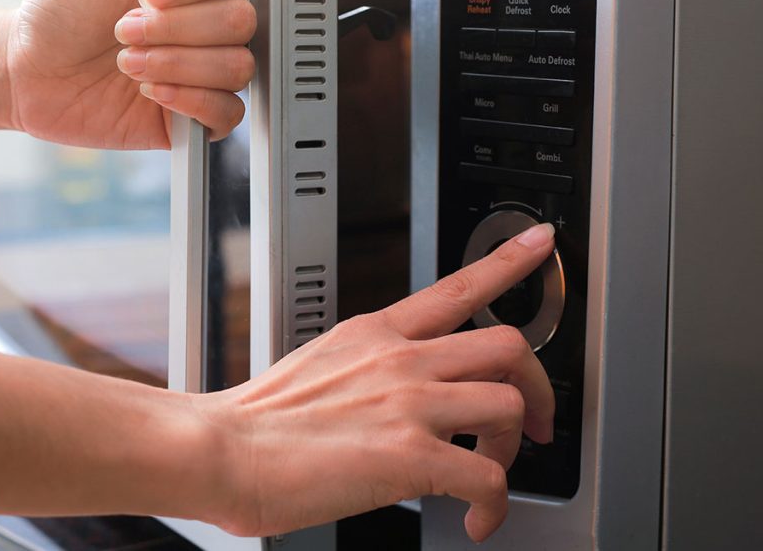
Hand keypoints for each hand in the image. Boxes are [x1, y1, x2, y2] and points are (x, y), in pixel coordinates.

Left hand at [0, 0, 258, 148]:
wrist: (28, 71)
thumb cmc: (61, 11)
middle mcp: (205, 26)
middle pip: (240, 22)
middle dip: (175, 29)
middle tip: (125, 29)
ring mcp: (202, 71)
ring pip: (235, 68)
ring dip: (174, 65)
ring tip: (130, 63)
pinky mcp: (193, 118)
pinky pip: (226, 115)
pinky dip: (189, 102)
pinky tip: (152, 92)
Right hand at [199, 223, 556, 542]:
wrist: (223, 451)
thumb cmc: (259, 420)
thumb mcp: (320, 363)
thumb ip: (368, 367)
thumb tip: (392, 393)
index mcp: (377, 333)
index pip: (458, 286)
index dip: (509, 261)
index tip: (539, 243)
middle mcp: (402, 359)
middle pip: (508, 345)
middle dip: (537, 387)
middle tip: (536, 423)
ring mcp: (409, 403)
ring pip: (510, 404)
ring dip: (514, 449)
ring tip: (489, 475)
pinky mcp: (410, 456)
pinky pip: (488, 479)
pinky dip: (494, 506)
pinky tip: (475, 520)